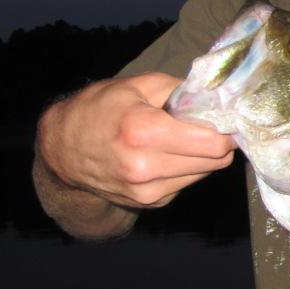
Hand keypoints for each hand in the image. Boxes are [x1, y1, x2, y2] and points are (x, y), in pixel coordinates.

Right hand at [40, 72, 235, 208]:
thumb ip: (182, 90)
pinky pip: (188, 182)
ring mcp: (147, 190)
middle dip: (219, 141)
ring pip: (206, 173)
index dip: (227, 129)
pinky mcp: (150, 203)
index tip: (226, 118)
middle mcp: (145, 167)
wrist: (62, 150)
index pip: (214, 143)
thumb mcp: (138, 85)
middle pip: (217, 160)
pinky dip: (187, 168)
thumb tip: (220, 97)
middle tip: (208, 125)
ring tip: (181, 138)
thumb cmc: (100, 109)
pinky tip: (167, 154)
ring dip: (203, 156)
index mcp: (144, 132)